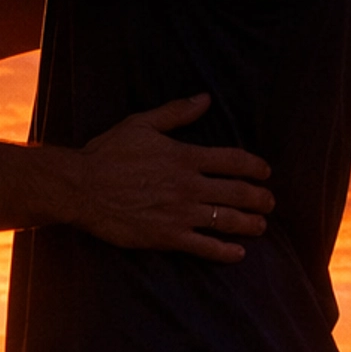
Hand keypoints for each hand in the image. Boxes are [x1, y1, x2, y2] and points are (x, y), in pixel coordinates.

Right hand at [73, 94, 271, 260]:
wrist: (81, 188)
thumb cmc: (108, 153)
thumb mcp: (141, 124)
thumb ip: (177, 112)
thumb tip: (205, 98)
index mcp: (185, 156)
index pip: (234, 161)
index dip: (255, 167)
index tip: (265, 172)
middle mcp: (189, 186)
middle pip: (238, 193)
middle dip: (260, 198)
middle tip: (269, 202)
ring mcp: (180, 214)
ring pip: (227, 221)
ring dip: (250, 224)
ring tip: (261, 226)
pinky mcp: (167, 237)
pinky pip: (204, 247)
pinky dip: (224, 251)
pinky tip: (237, 253)